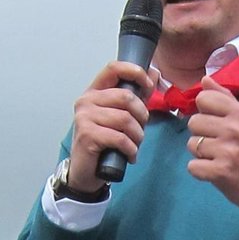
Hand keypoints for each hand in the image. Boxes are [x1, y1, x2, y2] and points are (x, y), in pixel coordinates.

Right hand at [69, 61, 156, 191]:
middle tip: (139, 130)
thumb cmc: (104, 142)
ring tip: (134, 145)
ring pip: (125, 119)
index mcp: (95, 91)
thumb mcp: (121, 115)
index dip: (135, 72)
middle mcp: (86, 101)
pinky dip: (131, 149)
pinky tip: (129, 155)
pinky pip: (120, 138)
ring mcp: (84, 117)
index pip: (113, 68)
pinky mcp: (87, 135)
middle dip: (141, 116)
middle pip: (126, 97)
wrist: (86, 171)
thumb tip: (154, 73)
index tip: (148, 86)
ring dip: (137, 136)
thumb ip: (136, 94)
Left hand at [186, 76, 238, 225]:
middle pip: (193, 122)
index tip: (215, 123)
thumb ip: (225, 99)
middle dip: (201, 134)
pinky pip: (192, 166)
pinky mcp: (220, 172)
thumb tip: (204, 80)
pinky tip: (215, 171)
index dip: (204, 111)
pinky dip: (200, 171)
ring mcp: (228, 151)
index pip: (204, 98)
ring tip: (219, 158)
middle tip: (218, 144)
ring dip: (201, 154)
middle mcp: (235, 129)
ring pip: (191, 144)